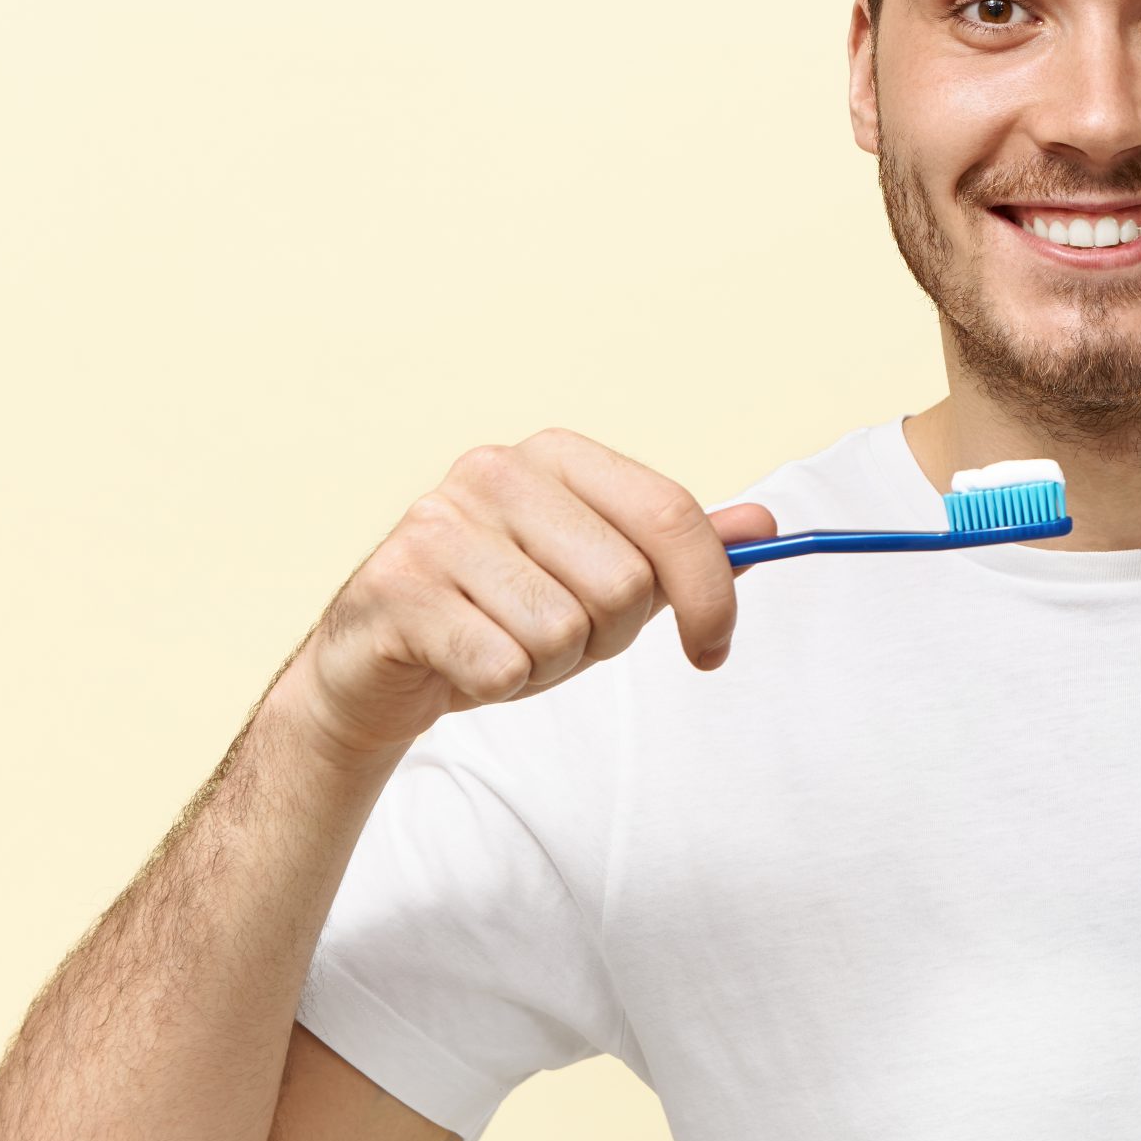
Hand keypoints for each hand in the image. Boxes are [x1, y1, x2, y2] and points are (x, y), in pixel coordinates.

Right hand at [276, 428, 775, 766]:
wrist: (377, 667)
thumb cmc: (501, 614)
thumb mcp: (601, 578)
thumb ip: (677, 551)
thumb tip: (763, 526)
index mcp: (555, 455)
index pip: (671, 513)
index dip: (710, 592)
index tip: (713, 647)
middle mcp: (494, 471)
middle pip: (624, 583)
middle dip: (609, 638)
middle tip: (561, 639)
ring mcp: (438, 525)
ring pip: (565, 631)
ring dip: (550, 666)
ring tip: (507, 646)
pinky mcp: (396, 588)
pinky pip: (505, 665)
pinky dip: (500, 685)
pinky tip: (465, 663)